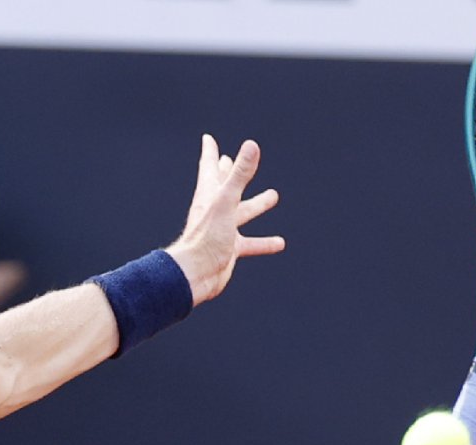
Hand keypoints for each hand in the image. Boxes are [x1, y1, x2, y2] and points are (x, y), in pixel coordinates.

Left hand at [165, 134, 284, 305]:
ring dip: (256, 204)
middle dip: (230, 173)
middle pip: (225, 186)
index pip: (209, 167)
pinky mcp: (229, 250)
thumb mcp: (227, 202)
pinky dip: (264, 242)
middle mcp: (214, 211)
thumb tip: (251, 145)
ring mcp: (222, 230)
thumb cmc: (206, 238)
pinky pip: (250, 243)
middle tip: (233, 160)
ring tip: (274, 195)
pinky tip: (279, 243)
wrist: (195, 274)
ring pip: (242, 213)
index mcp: (209, 195)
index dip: (210, 152)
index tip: (207, 139)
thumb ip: (240, 174)